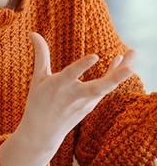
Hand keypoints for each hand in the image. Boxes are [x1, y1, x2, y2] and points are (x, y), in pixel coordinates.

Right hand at [0, 32, 134, 165]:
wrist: (42, 132)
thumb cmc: (37, 102)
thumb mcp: (37, 78)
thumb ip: (40, 54)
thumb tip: (33, 33)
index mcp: (57, 86)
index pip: (71, 75)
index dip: (82, 66)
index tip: (95, 56)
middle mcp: (74, 95)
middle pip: (98, 87)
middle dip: (115, 77)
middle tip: (131, 67)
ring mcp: (85, 102)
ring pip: (107, 87)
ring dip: (121, 72)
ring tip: (133, 54)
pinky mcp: (91, 105)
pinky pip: (106, 88)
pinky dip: (114, 75)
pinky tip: (122, 62)